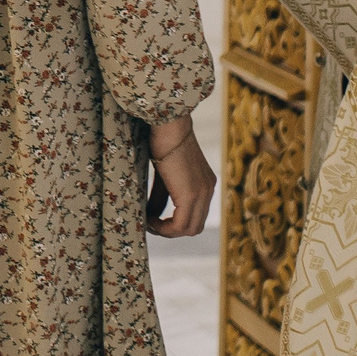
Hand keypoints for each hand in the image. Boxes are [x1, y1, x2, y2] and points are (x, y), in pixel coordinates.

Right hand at [146, 116, 215, 237]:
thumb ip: (161, 196)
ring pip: (190, 229)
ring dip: (167, 232)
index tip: (154, 219)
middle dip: (171, 231)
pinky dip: (164, 228)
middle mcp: (208, 191)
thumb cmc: (162, 141)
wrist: (169, 124)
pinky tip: (149, 220)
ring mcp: (203, 193)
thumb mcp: (163, 174)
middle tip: (150, 224)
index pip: (195, 216)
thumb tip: (150, 216)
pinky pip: (180, 225)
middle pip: (195, 227)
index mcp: (205, 184)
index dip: (175, 223)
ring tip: (148, 223)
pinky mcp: (192, 195)